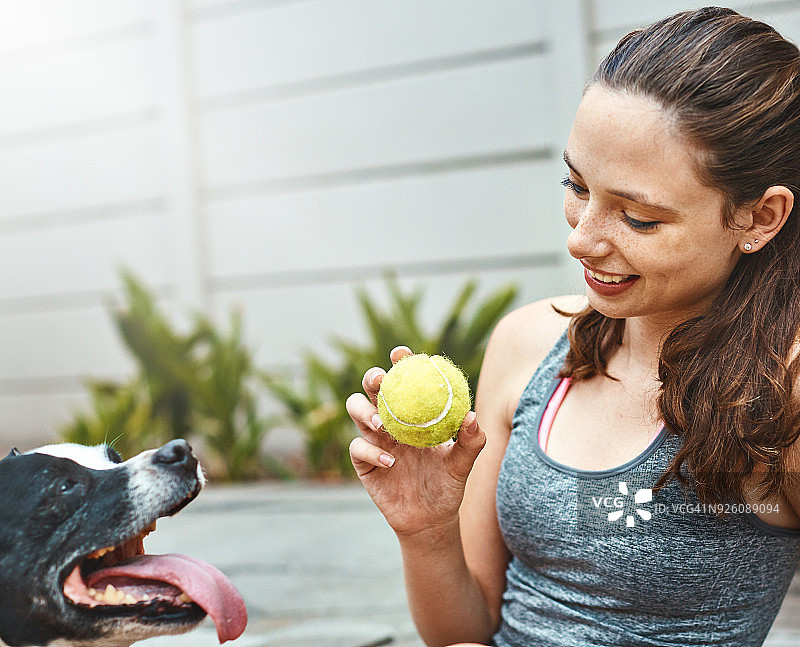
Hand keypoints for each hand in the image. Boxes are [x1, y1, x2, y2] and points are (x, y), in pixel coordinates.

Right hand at [346, 346, 485, 537]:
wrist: (431, 519)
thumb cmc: (447, 485)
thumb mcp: (462, 464)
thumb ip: (470, 441)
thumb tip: (471, 416)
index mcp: (413, 412)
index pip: (403, 380)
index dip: (399, 362)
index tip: (402, 354)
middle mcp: (390, 420)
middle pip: (371, 388)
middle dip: (372, 378)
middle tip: (382, 380)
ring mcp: (373, 439)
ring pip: (355, 410)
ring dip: (364, 411)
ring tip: (382, 424)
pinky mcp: (363, 462)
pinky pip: (357, 448)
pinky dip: (371, 451)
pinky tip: (390, 462)